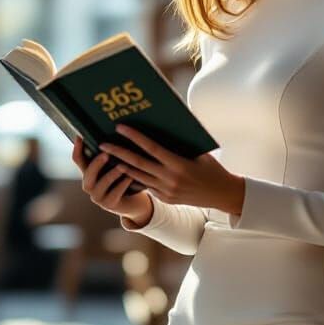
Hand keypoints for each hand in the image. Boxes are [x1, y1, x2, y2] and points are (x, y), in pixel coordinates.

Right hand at [71, 135, 149, 221]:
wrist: (134, 201)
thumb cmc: (124, 178)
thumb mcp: (115, 165)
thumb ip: (111, 154)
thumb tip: (114, 131)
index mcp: (89, 173)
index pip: (78, 160)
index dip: (77, 148)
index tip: (80, 136)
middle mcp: (90, 185)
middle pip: (87, 174)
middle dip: (96, 164)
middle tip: (106, 154)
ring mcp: (98, 197)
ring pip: (100, 185)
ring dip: (111, 175)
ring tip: (122, 166)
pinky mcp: (110, 205)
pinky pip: (114, 195)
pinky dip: (122, 185)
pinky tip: (130, 178)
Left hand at [97, 124, 245, 216]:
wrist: (221, 195)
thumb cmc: (211, 168)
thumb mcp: (199, 153)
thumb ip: (180, 143)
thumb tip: (163, 126)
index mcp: (179, 164)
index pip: (151, 148)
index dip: (134, 137)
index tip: (120, 127)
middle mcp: (170, 179)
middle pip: (138, 163)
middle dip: (118, 152)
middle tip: (102, 143)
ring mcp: (166, 191)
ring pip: (138, 176)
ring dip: (121, 165)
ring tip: (107, 156)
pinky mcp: (164, 198)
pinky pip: (146, 185)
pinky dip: (133, 176)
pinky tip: (122, 168)